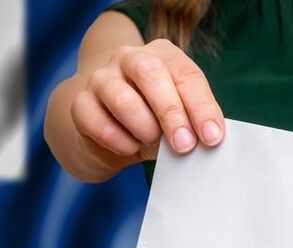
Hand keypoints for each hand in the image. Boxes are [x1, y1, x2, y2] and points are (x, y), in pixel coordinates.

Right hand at [71, 38, 223, 159]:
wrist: (108, 128)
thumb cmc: (154, 119)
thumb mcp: (180, 116)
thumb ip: (193, 122)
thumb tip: (210, 139)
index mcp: (162, 55)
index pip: (185, 74)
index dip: (201, 107)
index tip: (212, 137)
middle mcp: (129, 58)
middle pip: (149, 74)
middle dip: (171, 113)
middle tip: (184, 145)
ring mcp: (101, 78)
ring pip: (122, 99)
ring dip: (144, 128)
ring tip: (152, 143)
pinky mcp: (80, 103)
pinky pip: (99, 124)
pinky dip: (120, 142)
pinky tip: (130, 148)